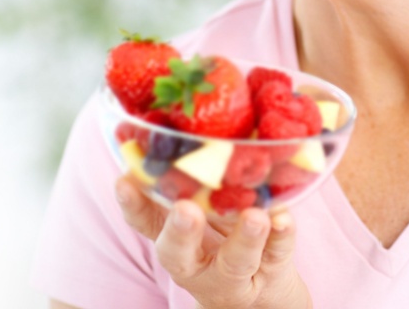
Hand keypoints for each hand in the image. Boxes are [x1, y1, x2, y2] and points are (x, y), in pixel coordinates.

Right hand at [115, 176, 310, 308]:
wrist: (260, 286)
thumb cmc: (220, 237)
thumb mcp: (198, 212)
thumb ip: (184, 180)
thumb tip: (161, 122)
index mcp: (174, 239)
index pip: (146, 221)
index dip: (132, 204)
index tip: (123, 181)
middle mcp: (196, 260)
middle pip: (179, 253)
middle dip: (180, 232)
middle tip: (185, 210)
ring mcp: (233, 269)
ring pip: (235, 259)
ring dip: (244, 237)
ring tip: (256, 217)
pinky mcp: (271, 269)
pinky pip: (277, 253)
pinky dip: (282, 235)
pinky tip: (285, 218)